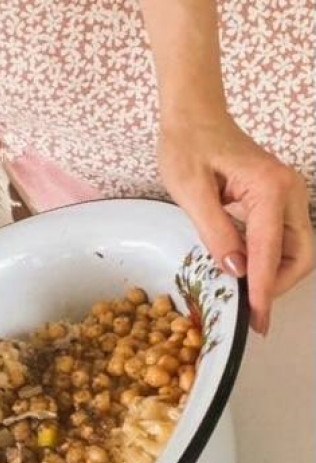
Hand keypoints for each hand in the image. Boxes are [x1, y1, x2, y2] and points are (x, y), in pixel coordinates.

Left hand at [159, 115, 313, 334]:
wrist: (194, 115)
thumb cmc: (188, 145)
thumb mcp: (190, 191)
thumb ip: (215, 232)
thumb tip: (236, 270)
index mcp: (270, 188)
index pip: (270, 252)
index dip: (262, 291)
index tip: (256, 320)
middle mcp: (290, 191)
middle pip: (301, 256)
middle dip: (277, 286)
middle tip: (247, 309)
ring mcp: (289, 196)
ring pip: (296, 251)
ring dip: (274, 277)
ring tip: (242, 294)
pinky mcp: (279, 201)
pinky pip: (284, 241)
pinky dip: (269, 262)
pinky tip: (242, 272)